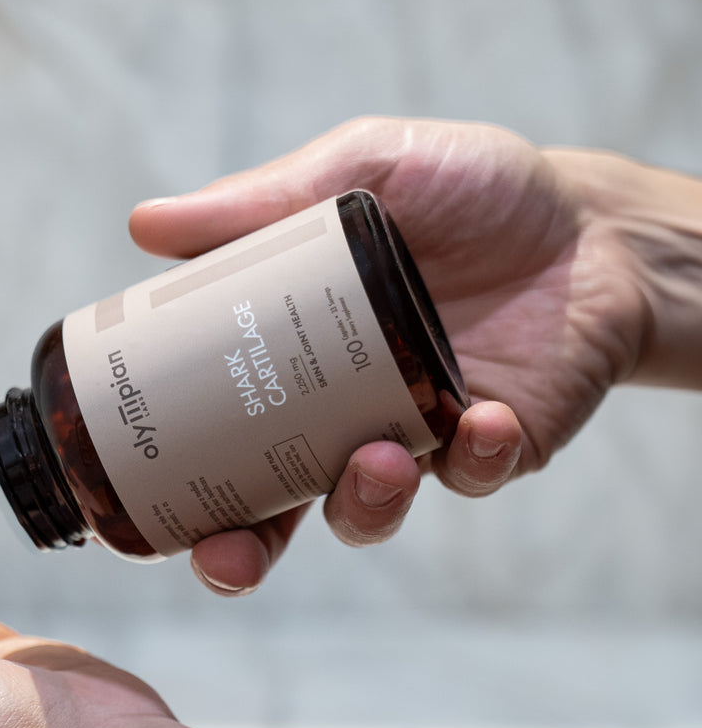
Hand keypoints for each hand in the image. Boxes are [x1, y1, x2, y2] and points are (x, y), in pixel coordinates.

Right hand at [130, 116, 652, 593]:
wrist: (591, 218)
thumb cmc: (466, 192)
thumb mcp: (360, 173)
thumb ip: (261, 202)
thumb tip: (145, 225)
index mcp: (290, 364)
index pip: (213, 435)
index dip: (173, 479)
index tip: (135, 495)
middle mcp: (338, 415)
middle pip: (268, 512)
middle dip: (240, 553)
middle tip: (227, 554)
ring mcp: (411, 439)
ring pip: (361, 513)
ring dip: (358, 504)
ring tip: (375, 459)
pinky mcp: (488, 450)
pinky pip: (468, 478)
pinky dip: (472, 459)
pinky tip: (482, 417)